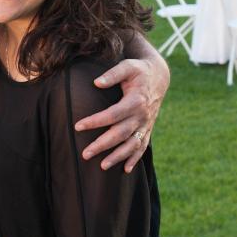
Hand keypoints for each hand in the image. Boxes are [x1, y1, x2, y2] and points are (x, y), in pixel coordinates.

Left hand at [74, 55, 169, 172]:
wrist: (159, 77)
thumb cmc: (139, 71)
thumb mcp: (128, 66)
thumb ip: (113, 74)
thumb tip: (97, 82)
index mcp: (136, 100)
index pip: (112, 115)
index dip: (95, 121)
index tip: (78, 126)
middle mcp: (142, 115)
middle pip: (121, 134)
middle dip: (103, 145)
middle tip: (85, 154)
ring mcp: (146, 124)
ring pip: (132, 145)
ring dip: (118, 157)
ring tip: (102, 166)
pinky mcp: (148, 129)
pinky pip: (142, 147)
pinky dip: (135, 159)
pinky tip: (126, 170)